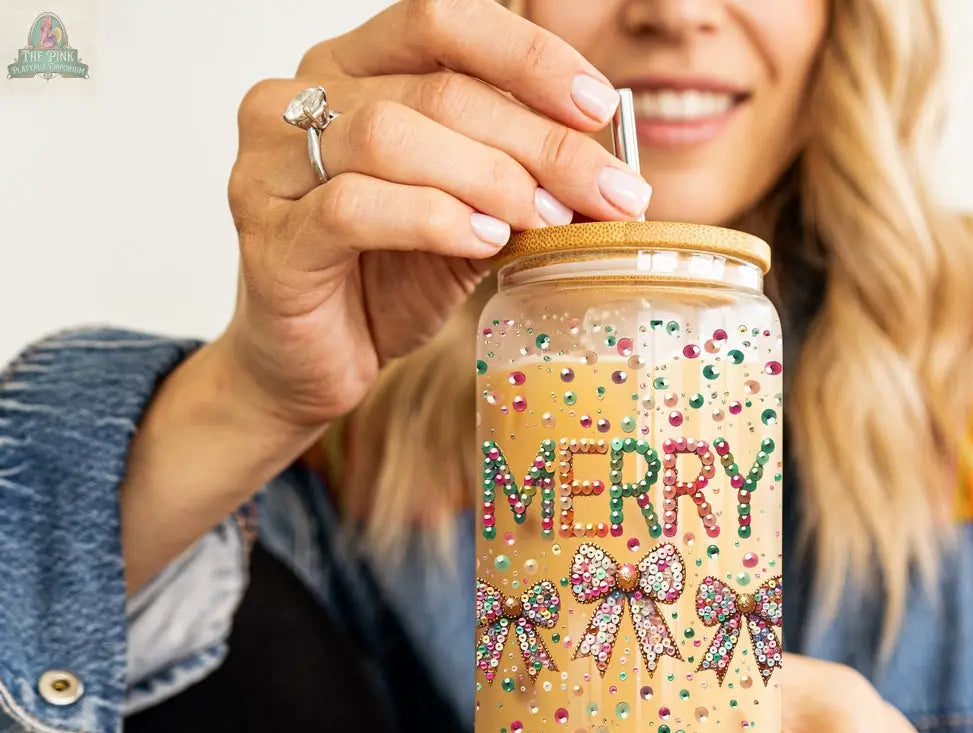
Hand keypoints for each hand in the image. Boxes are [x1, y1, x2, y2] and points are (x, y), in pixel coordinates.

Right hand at [221, 0, 651, 429]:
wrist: (311, 365)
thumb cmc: (382, 283)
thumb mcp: (466, 220)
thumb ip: (514, 184)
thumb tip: (608, 174)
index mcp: (350, 70)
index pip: (440, 21)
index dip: (526, 56)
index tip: (597, 106)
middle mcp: (298, 98)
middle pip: (436, 89)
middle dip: (538, 140)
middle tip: (608, 190)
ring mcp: (272, 166)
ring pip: (392, 136)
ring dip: (490, 177)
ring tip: (548, 219)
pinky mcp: (270, 238)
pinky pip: (354, 208)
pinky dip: (432, 220)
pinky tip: (484, 242)